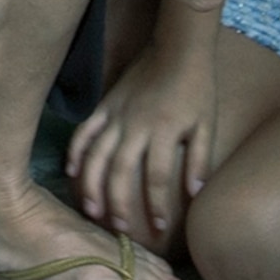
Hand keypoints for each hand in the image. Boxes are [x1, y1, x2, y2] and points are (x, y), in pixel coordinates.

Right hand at [63, 12, 216, 247]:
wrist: (177, 49)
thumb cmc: (197, 89)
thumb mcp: (207, 125)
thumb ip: (200, 159)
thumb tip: (195, 193)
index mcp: (163, 132)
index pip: (157, 177)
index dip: (157, 205)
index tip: (159, 228)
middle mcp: (135, 126)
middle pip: (120, 172)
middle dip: (118, 204)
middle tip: (119, 230)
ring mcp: (116, 115)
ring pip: (96, 156)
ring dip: (92, 185)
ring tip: (92, 211)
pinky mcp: (105, 105)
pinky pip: (85, 131)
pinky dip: (76, 151)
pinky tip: (72, 171)